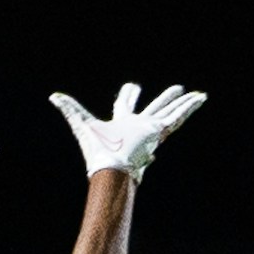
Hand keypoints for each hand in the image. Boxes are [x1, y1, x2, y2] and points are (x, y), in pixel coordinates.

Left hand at [50, 81, 205, 180]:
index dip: (128, 95)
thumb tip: (53, 96)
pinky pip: (177, 117)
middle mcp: (138, 125)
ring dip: (182, 102)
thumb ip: (69, 109)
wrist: (110, 166)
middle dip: (164, 98)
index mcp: (121, 123)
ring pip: (171, 112)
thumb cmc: (96, 148)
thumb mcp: (81, 122)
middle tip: (176, 88)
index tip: (132, 87)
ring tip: (196, 93)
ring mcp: (151, 129)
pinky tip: (200, 98)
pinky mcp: (159, 131)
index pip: (126, 105)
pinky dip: (189, 107)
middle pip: (154, 107)